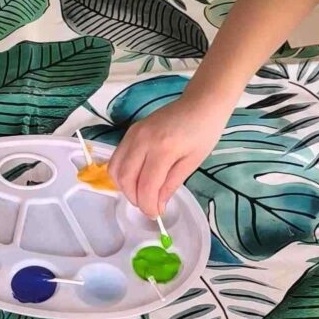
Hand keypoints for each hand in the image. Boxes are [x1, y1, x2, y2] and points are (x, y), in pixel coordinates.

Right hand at [110, 98, 220, 218]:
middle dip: (135, 199)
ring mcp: (133, 134)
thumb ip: (171, 184)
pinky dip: (122, 173)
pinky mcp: (130, 132)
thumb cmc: (204, 132)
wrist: (200, 103)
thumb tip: (157, 205)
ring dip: (125, 187)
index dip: (148, 206)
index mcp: (163, 149)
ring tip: (142, 193)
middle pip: (125, 179)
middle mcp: (142, 141)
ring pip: (115, 169)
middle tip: (149, 205)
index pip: (145, 186)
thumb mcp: (192, 162)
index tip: (156, 214)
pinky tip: (137, 178)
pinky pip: (117, 158)